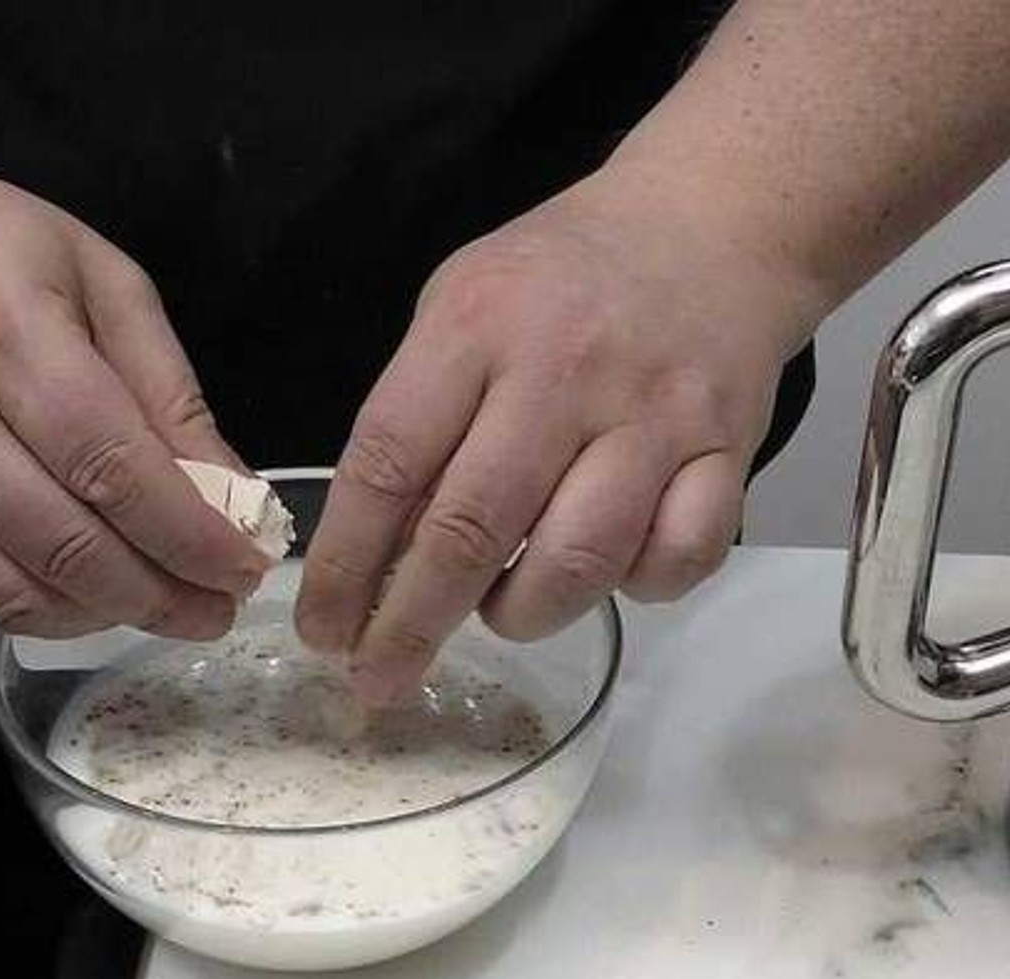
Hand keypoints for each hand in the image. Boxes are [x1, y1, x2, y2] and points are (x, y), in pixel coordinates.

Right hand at [0, 147, 269, 637]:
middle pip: (68, 543)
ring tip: (164, 607)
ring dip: (106, 617)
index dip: (189, 533)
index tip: (243, 566)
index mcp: (3, 328)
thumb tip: (229, 491)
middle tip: (216, 608)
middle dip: (161, 596)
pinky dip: (40, 612)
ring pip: (14, 590)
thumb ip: (166, 386)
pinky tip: (89, 595)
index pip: (112, 463)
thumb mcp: (95, 276)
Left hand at [296, 169, 819, 704]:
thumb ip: (416, 416)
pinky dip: (634, 587)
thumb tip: (377, 554)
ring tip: (497, 608)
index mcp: (474, 328)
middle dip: (411, 626)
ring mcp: (653, 415)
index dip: (345, 564)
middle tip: (379, 681)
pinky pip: (677, 561)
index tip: (321, 631)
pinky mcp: (729, 450)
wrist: (709, 225)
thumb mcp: (458, 310)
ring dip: (520, 614)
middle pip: (470, 531)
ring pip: (577, 563)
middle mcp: (562, 372)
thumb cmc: (558, 278)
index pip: (385, 464)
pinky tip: (609, 568)